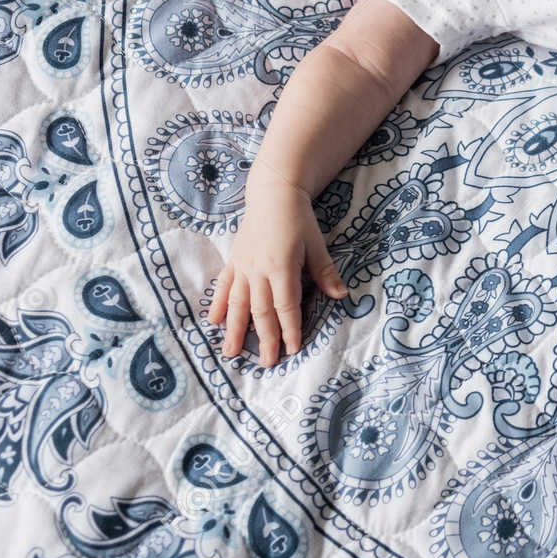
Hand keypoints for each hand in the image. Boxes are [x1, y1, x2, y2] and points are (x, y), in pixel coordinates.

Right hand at [206, 179, 347, 366]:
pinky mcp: (233, 260)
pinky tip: (214, 321)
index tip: (292, 349)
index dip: (290, 329)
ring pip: (237, 303)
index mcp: (282, 266)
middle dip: (265, 338)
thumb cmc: (298, 218)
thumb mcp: (317, 243)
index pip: (286, 305)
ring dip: (235, 330)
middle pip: (261, 311)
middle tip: (267, 363)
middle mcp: (258, 270)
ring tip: (230, 353)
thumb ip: (325, 272)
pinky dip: (218, 304)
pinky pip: (223, 286)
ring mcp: (243, 266)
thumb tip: (342, 295)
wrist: (273, 194)